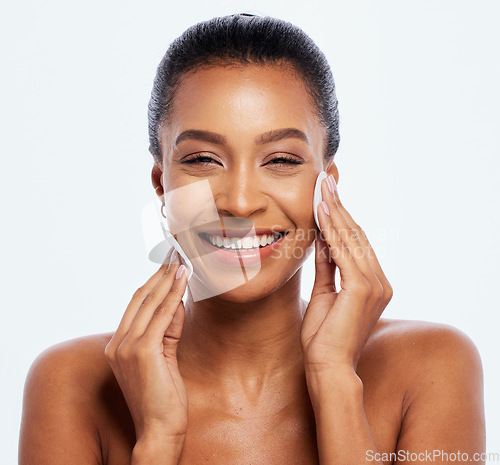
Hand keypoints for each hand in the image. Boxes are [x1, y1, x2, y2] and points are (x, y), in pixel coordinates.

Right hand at [104, 252, 188, 443]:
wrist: (159, 431)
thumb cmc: (163, 397)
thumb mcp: (164, 357)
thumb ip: (167, 330)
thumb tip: (176, 301)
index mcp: (118, 345)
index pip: (135, 304)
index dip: (152, 281)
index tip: (167, 264)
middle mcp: (118, 344)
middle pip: (140, 298)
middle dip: (160, 273)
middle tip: (174, 252)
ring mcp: (128, 347)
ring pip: (151, 303)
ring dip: (168, 278)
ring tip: (181, 259)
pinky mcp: (143, 352)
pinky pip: (161, 315)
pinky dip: (173, 294)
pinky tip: (182, 279)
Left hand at [301, 175, 392, 373]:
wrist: (326, 368)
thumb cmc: (323, 337)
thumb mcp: (324, 292)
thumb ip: (327, 266)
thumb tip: (322, 239)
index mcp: (373, 284)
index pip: (356, 242)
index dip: (341, 217)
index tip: (327, 196)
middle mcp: (379, 281)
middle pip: (357, 235)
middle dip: (338, 207)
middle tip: (325, 181)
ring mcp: (374, 285)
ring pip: (352, 239)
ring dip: (334, 212)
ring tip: (321, 188)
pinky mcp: (362, 289)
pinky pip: (345, 252)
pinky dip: (332, 230)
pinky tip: (321, 212)